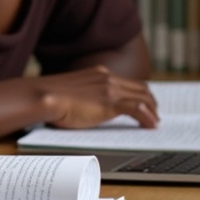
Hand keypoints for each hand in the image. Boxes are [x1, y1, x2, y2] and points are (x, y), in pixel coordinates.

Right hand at [38, 67, 159, 128]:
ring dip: (153, 111)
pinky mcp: (110, 102)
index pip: (127, 82)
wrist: (44, 96)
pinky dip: (148, 117)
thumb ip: (84, 96)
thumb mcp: (71, 93)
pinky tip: (151, 126)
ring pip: (143, 97)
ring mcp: (110, 89)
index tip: (143, 104)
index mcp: (99, 73)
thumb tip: (85, 108)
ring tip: (155, 122)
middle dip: (151, 102)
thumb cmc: (50, 98)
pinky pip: (138, 109)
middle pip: (140, 88)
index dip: (139, 94)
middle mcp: (108, 77)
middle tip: (154, 115)